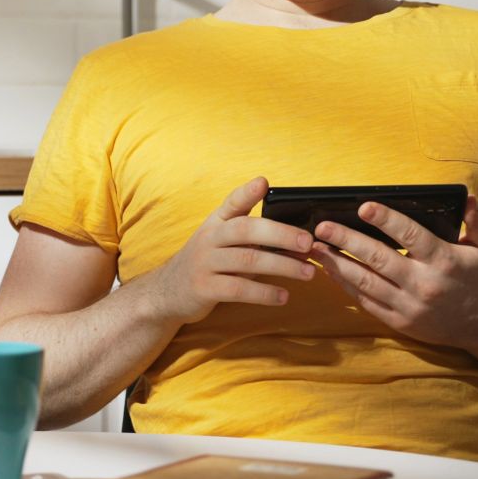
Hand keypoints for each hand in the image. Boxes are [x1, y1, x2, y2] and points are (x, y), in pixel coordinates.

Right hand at [153, 176, 314, 325]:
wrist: (169, 292)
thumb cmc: (210, 263)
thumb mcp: (223, 242)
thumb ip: (255, 238)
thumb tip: (299, 240)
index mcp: (216, 222)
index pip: (232, 202)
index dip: (247, 192)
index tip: (264, 182)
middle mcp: (209, 238)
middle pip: (247, 230)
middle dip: (281, 234)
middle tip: (308, 242)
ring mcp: (205, 263)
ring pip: (248, 260)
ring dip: (283, 266)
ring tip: (308, 272)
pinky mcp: (204, 288)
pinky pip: (238, 289)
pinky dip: (264, 293)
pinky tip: (283, 296)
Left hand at [310, 194, 477, 346]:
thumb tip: (467, 198)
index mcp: (443, 260)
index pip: (410, 236)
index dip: (386, 220)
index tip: (364, 208)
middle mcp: (424, 283)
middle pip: (379, 259)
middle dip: (347, 241)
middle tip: (322, 227)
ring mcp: (409, 305)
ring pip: (366, 282)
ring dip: (337, 263)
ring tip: (316, 248)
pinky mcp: (399, 321)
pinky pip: (366, 301)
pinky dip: (345, 285)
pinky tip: (330, 270)